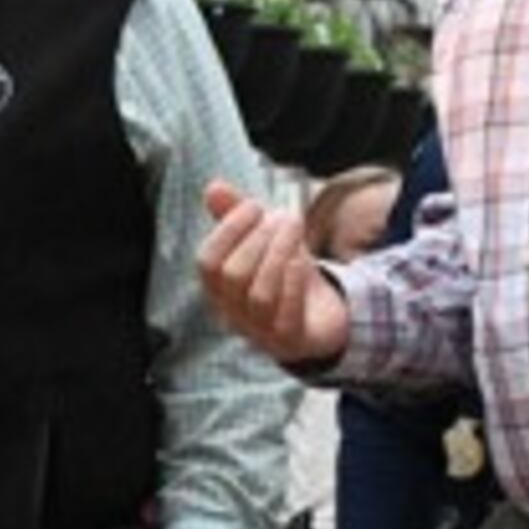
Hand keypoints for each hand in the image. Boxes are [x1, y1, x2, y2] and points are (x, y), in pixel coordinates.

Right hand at [197, 182, 350, 366]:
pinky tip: (301, 258)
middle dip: (260, 237)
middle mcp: (234, 314)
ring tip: (295, 227)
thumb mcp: (263, 241)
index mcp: (219, 290)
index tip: (254, 205)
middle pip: (234, 275)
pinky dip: (291, 283)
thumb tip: (213, 187)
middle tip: (283, 216)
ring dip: (279, 253)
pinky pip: (286, 317)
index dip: (228, 230)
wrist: (321, 320)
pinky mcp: (291, 341)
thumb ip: (236, 215)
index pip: (207, 262)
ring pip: (260, 295)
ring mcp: (262, 332)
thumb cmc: (284, 276)